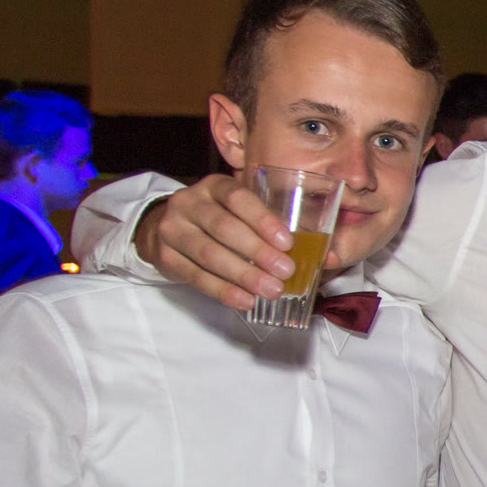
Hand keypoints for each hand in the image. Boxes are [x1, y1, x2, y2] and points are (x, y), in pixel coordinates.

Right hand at [136, 175, 299, 310]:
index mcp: (214, 186)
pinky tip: (246, 300)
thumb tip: (323, 252)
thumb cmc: (219, 218)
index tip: (287, 241)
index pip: (238, 198)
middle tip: (286, 271)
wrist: (164, 228)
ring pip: (209, 254)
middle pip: (224, 229)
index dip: (263, 220)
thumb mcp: (239, 209)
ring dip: (244, 275)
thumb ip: (271, 223)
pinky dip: (223, 291)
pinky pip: (196, 276)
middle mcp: (189, 203)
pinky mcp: (165, 257)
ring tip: (271, 290)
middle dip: (258, 252)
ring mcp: (173, 230)